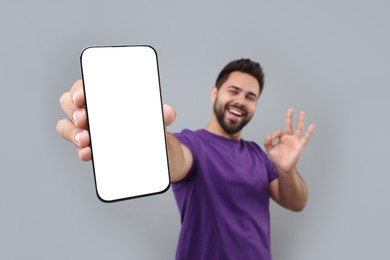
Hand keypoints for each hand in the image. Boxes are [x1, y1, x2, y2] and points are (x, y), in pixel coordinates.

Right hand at [56, 80, 175, 160]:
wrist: (161, 156)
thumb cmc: (152, 129)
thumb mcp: (159, 120)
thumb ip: (163, 115)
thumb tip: (167, 112)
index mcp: (106, 98)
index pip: (85, 86)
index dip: (79, 88)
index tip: (82, 96)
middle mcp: (93, 112)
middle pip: (70, 104)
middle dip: (73, 110)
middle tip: (84, 119)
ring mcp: (90, 131)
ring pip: (67, 127)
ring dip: (72, 132)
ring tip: (85, 139)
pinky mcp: (92, 150)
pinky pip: (79, 149)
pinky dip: (81, 151)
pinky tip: (87, 153)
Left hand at [263, 108, 314, 173]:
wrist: (283, 167)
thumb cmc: (276, 159)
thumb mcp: (269, 150)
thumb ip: (267, 143)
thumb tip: (268, 137)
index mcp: (281, 138)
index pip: (278, 131)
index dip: (274, 135)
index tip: (271, 139)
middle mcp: (289, 138)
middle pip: (289, 125)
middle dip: (290, 117)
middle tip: (290, 109)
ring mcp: (295, 141)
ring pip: (298, 129)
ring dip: (300, 121)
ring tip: (302, 112)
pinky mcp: (299, 146)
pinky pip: (305, 138)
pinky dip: (309, 132)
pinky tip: (312, 126)